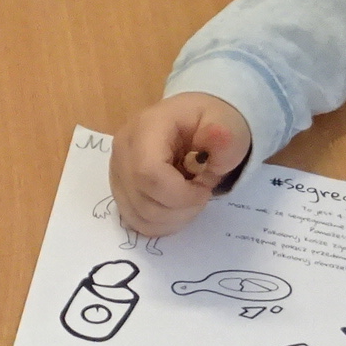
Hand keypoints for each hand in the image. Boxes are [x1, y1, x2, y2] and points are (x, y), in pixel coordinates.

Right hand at [110, 92, 249, 238]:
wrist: (196, 122)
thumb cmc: (212, 124)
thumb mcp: (228, 125)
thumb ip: (225, 136)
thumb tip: (217, 137)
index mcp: (147, 127)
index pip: (149, 173)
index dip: (180, 194)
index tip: (205, 188)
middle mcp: (123, 149)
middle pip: (143, 200)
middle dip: (181, 208)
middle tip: (200, 190)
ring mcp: (117, 171)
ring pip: (138, 216)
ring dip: (173, 217)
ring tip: (189, 196)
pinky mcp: (120, 189)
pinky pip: (135, 220)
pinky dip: (161, 222)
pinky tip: (176, 206)